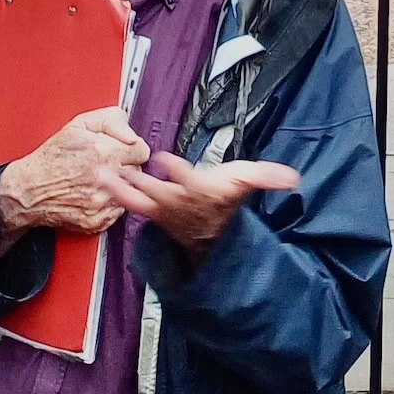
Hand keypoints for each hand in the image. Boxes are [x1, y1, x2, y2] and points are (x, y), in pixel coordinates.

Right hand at [0, 107, 148, 257]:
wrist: (30, 189)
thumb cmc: (51, 157)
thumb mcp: (78, 124)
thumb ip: (110, 120)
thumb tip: (130, 131)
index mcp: (104, 153)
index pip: (142, 151)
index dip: (133, 147)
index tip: (124, 149)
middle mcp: (106, 179)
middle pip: (138, 172)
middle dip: (126, 166)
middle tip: (108, 163)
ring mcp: (102, 203)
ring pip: (129, 193)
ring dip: (120, 186)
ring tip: (100, 179)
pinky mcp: (97, 221)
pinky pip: (118, 212)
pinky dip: (110, 203)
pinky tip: (95, 194)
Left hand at [99, 151, 298, 263]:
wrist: (210, 234)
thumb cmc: (224, 200)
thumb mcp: (244, 184)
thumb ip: (266, 177)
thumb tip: (293, 176)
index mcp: (201, 191)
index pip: (190, 181)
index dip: (178, 171)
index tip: (166, 159)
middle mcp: (179, 202)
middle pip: (160, 192)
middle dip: (142, 183)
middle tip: (122, 170)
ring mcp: (162, 209)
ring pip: (140, 199)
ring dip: (121, 188)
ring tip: (101, 175)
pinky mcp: (150, 210)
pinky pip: (130, 202)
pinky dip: (116, 192)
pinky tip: (100, 179)